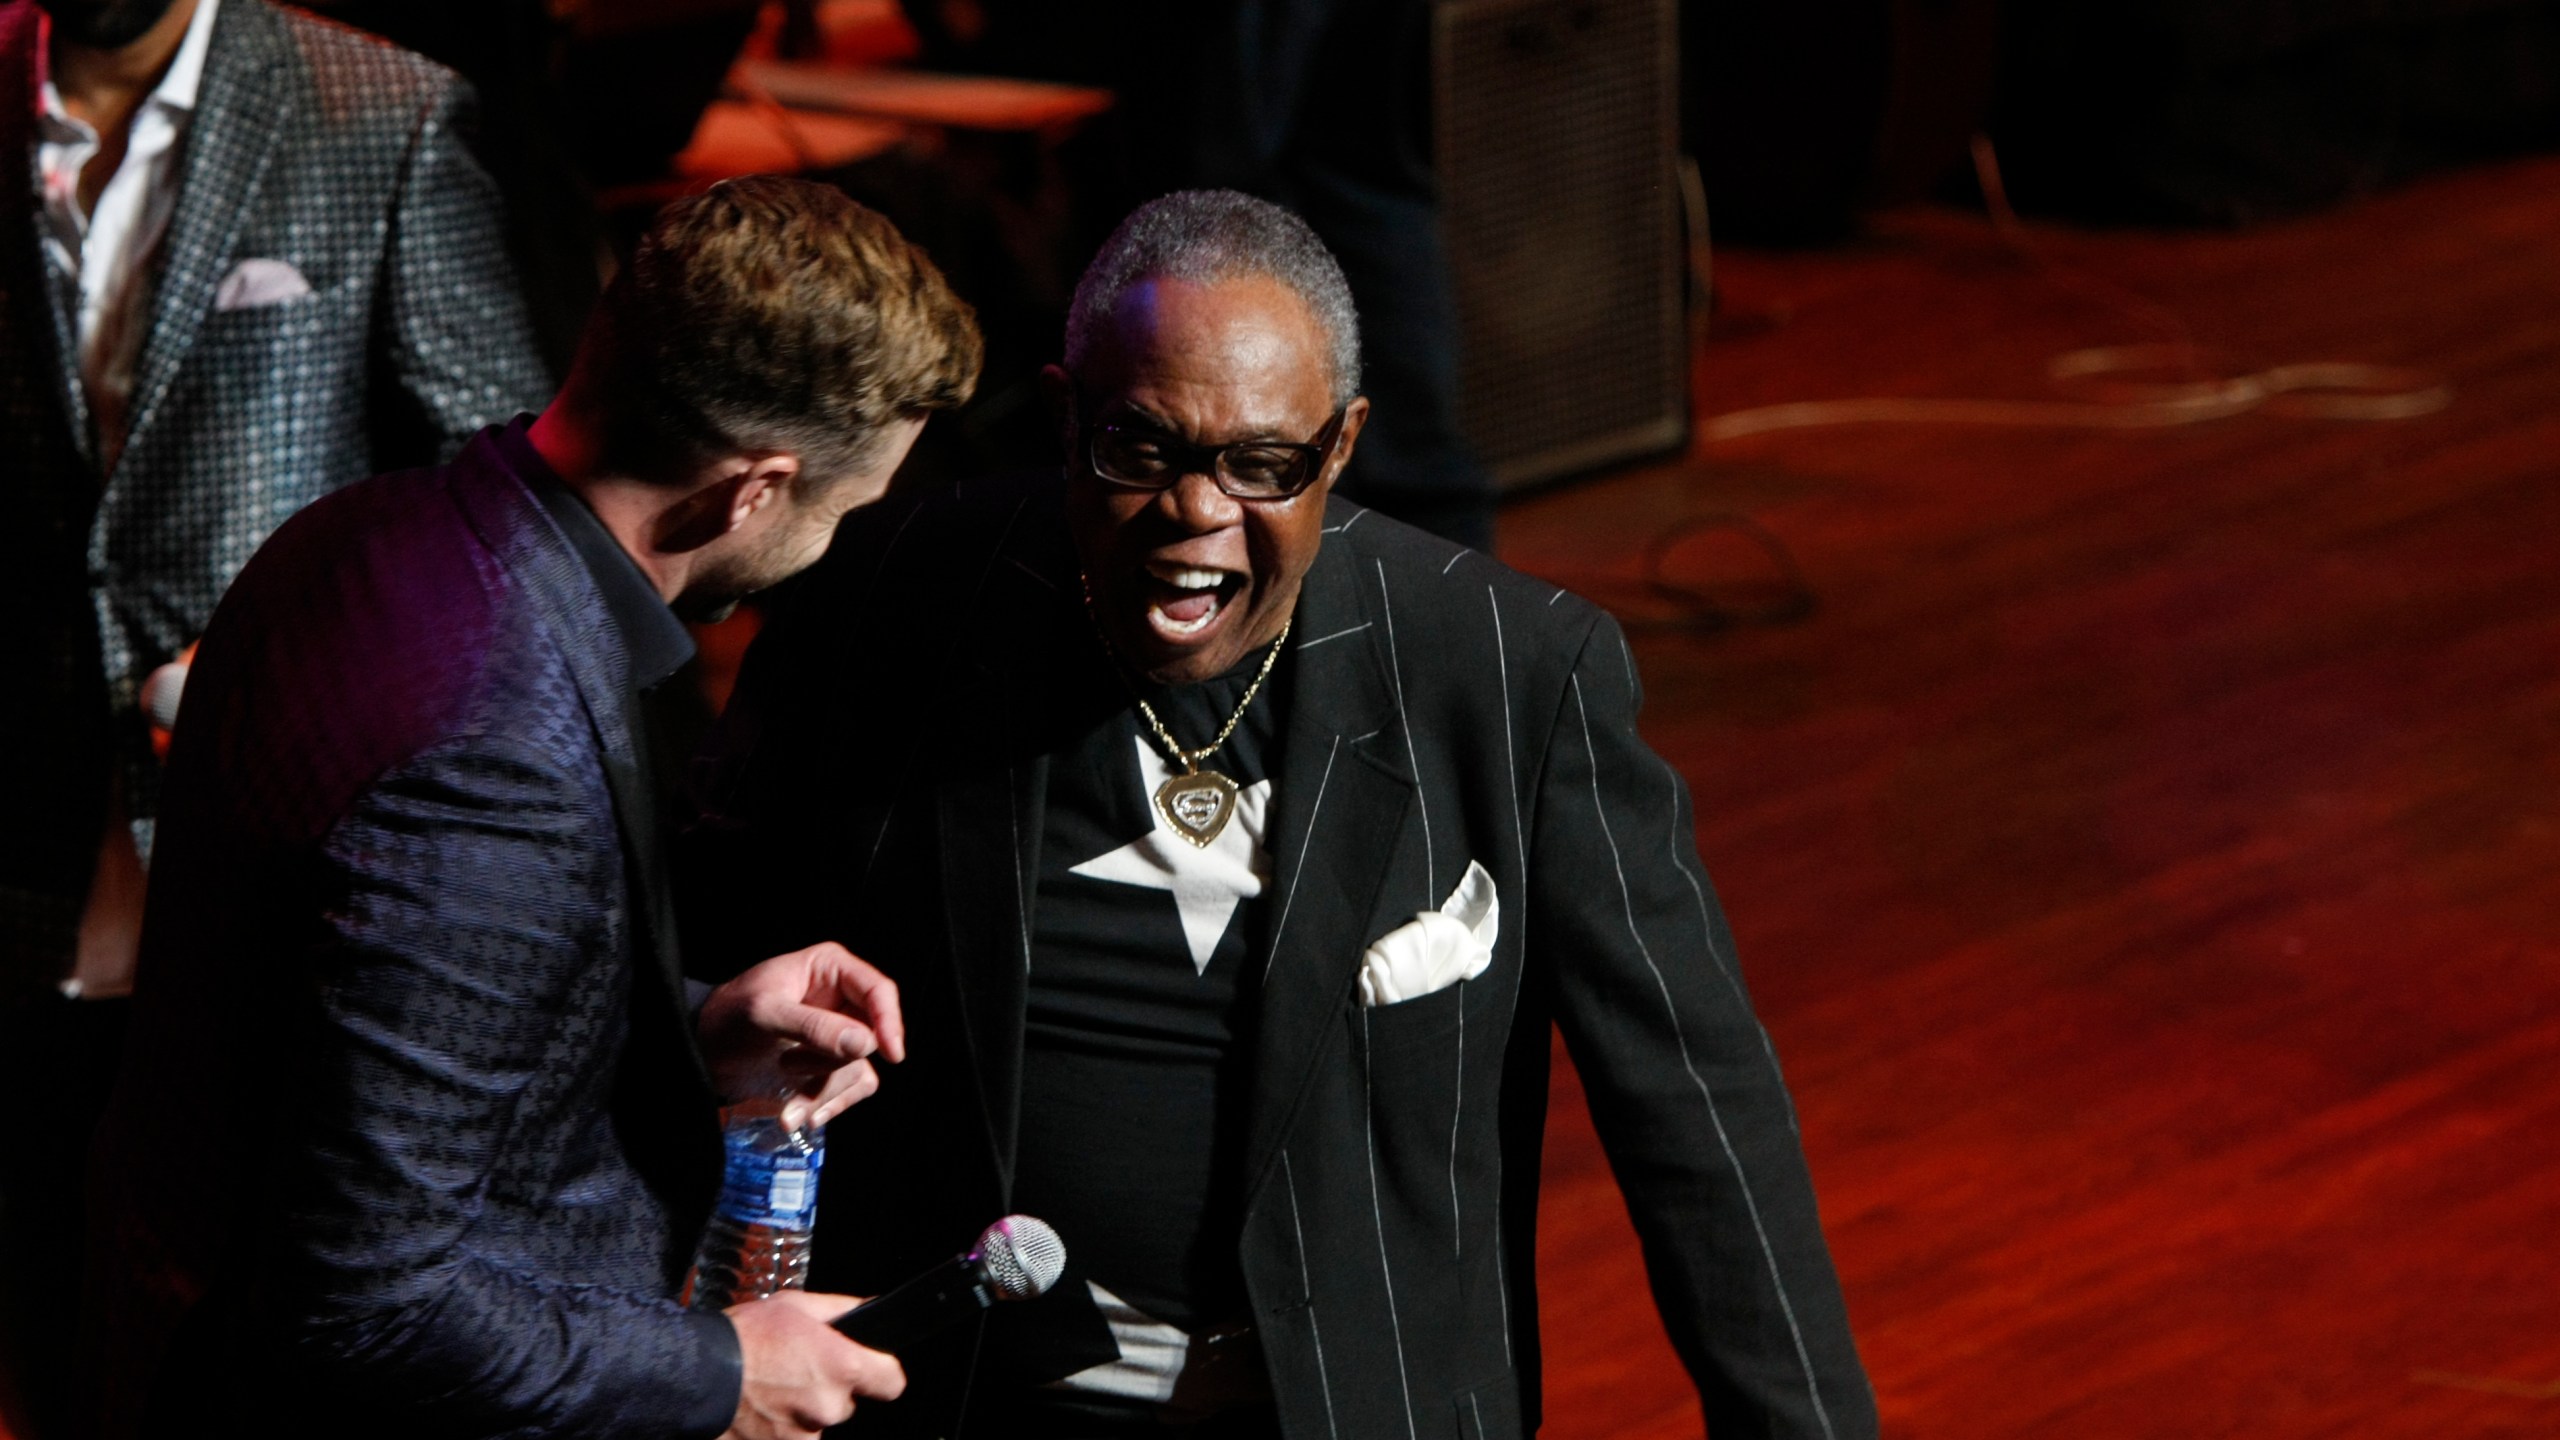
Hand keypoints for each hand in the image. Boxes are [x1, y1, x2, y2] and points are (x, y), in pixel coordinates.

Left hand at [699, 943, 905, 1127]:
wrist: (701, 1052)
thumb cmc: (727, 1018)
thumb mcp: (765, 1014)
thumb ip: (813, 1027)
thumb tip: (865, 1044)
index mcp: (830, 969)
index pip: (879, 992)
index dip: (889, 1023)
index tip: (890, 1054)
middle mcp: (841, 1000)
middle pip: (871, 1037)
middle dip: (832, 1063)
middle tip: (790, 1065)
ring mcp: (837, 1034)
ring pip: (859, 1068)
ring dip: (824, 1091)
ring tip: (786, 1098)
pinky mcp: (829, 1065)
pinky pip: (851, 1089)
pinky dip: (828, 1105)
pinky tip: (800, 1116)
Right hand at [722, 1291, 904, 1439]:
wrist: (694, 1375)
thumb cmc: (744, 1335)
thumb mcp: (797, 1305)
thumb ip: (841, 1310)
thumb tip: (870, 1308)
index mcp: (843, 1366)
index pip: (892, 1382)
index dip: (880, 1374)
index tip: (870, 1371)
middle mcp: (830, 1406)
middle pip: (846, 1403)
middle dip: (827, 1391)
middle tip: (795, 1374)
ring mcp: (805, 1436)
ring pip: (816, 1425)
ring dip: (800, 1413)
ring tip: (770, 1392)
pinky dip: (777, 1430)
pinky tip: (758, 1411)